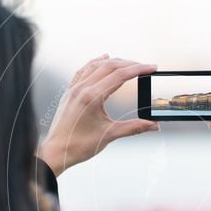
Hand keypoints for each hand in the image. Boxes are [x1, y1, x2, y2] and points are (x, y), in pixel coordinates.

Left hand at [37, 55, 159, 175]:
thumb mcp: (109, 135)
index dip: (139, 69)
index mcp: (92, 97)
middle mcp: (82, 88)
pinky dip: (96, 63)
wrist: (56, 152)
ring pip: (97, 66)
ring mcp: (74, 89)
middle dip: (130, 64)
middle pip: (110, 66)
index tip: (153, 67)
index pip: (120, 75)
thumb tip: (154, 126)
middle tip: (146, 67)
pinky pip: (84, 70)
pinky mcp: (69, 92)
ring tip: (130, 63)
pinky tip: (102, 59)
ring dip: (115, 62)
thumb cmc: (79, 146)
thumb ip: (134, 128)